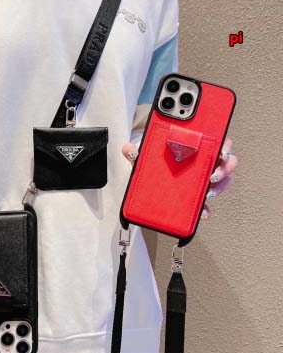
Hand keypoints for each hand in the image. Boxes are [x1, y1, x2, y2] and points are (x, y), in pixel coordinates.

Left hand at [121, 137, 237, 219]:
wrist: (148, 181)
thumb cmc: (154, 164)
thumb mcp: (145, 156)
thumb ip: (137, 152)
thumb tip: (127, 149)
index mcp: (195, 147)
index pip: (216, 141)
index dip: (223, 145)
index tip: (220, 151)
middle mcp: (203, 163)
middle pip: (226, 162)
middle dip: (225, 168)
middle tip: (213, 174)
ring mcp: (202, 181)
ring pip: (222, 182)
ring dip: (219, 187)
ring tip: (208, 192)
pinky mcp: (197, 199)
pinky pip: (206, 204)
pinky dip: (206, 209)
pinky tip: (202, 212)